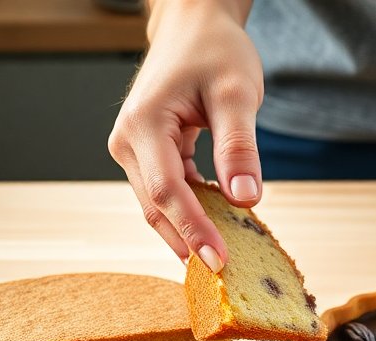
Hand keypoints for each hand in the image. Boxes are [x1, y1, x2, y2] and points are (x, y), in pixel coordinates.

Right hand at [108, 0, 260, 270]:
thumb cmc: (215, 51)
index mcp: (144, 124)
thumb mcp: (237, 93)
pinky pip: (166, 193)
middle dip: (189, 242)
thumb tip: (247, 201)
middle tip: (223, 276)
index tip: (219, 262)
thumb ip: (239, 147)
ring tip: (222, 261)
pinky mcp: (145, 155)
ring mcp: (132, 150)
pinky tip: (217, 232)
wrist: (193, 28)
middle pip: (156, 206)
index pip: (167, 190)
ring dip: (188, 233)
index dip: (193, 230)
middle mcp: (127, 141)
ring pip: (158, 206)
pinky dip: (191, 214)